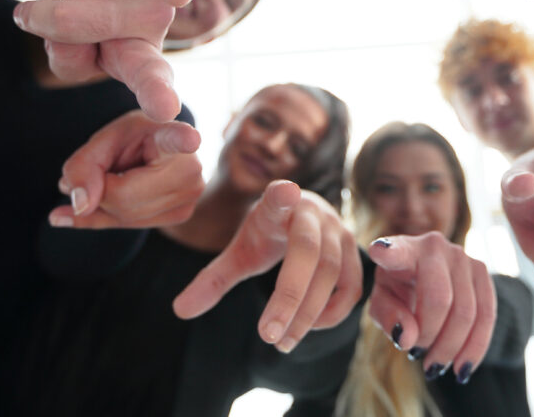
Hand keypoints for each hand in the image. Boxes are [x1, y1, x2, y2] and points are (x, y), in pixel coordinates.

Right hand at [13, 0, 180, 121]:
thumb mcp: (77, 53)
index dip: (155, 93)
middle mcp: (156, 14)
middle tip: (70, 6)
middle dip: (42, 14)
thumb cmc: (95, 16)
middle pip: (65, 20)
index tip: (165, 109)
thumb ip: (67, 58)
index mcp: (142, 54)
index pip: (149, 77)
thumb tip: (65, 33)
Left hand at [48, 110, 202, 228]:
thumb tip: (81, 206)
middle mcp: (190, 167)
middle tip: (100, 169)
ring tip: (111, 179)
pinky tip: (102, 200)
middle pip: (124, 197)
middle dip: (98, 190)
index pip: (178, 138)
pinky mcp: (182, 215)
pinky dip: (108, 216)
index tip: (191, 138)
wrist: (160, 152)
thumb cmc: (134, 139)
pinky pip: (129, 225)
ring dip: (102, 204)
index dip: (184, 139)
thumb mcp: (104, 139)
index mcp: (169, 135)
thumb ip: (83, 166)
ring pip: (124, 217)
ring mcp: (190, 195)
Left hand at [172, 182, 362, 353]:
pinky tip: (307, 328)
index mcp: (279, 204)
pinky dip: (332, 312)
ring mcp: (339, 230)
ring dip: (308, 313)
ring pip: (331, 274)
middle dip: (289, 297)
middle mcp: (314, 213)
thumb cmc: (269, 233)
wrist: (305, 215)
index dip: (282, 196)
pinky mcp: (354, 252)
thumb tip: (179, 311)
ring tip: (282, 342)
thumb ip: (214, 278)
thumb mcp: (241, 250)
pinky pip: (351, 287)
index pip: (280, 197)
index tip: (284, 191)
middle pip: (308, 253)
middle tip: (268, 336)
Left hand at [366, 232, 495, 382]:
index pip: (395, 251)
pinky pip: (487, 315)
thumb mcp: (383, 302)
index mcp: (402, 250)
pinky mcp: (482, 270)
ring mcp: (462, 256)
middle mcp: (434, 246)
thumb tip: (408, 339)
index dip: (388, 252)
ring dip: (450, 348)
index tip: (378, 252)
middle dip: (429, 337)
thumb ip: (388, 316)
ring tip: (434, 366)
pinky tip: (462, 368)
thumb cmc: (399, 289)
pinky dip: (475, 348)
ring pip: (467, 312)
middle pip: (439, 300)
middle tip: (416, 355)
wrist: (428, 276)